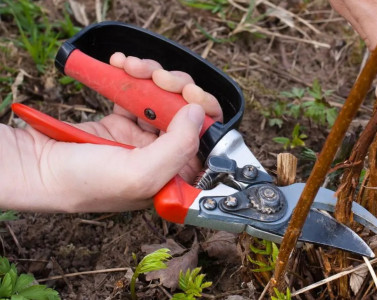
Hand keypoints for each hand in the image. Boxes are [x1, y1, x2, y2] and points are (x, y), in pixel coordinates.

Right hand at [0, 53, 221, 212]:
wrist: (35, 166)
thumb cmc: (84, 182)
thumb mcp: (140, 175)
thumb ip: (178, 147)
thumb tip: (198, 113)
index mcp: (174, 176)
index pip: (206, 142)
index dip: (205, 115)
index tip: (191, 96)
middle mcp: (162, 157)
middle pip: (188, 113)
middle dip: (177, 88)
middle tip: (161, 78)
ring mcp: (142, 137)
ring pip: (164, 97)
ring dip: (153, 76)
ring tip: (134, 67)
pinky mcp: (122, 120)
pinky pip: (138, 92)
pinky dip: (132, 75)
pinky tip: (122, 65)